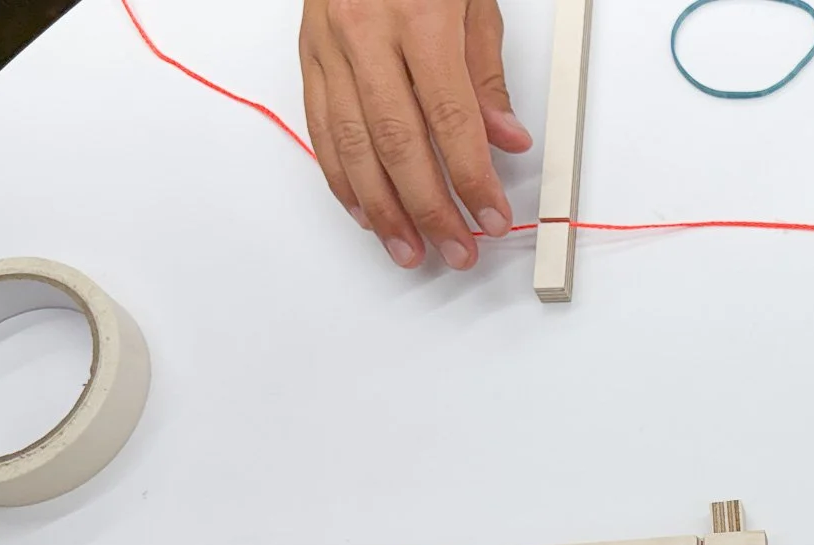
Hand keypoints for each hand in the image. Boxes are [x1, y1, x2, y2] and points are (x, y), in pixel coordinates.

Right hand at [300, 0, 534, 269]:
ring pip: (352, 147)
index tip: (492, 218)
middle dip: (430, 210)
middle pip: (399, 145)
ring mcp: (329, 47)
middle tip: (457, 250)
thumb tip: (506, 141)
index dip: (472, 179)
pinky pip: (320, 129)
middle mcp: (366, 35)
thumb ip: (486, 74)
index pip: (451, 120)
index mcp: (418, 18)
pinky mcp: (307, 54)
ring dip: (383, 210)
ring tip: (410, 250)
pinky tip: (366, 211)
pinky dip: (342, 178)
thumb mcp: (473, 0)